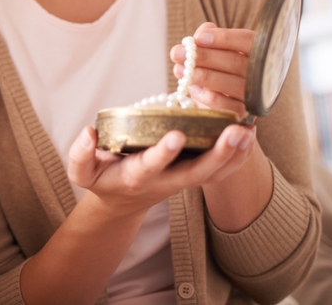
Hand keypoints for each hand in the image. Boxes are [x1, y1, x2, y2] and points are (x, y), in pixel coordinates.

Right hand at [68, 122, 256, 216]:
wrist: (122, 201)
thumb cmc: (102, 179)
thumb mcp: (83, 172)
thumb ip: (80, 154)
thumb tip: (87, 132)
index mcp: (136, 177)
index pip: (150, 166)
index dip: (163, 153)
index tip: (176, 135)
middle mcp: (164, 181)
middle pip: (197, 172)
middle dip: (218, 154)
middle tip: (236, 132)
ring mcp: (182, 180)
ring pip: (214, 173)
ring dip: (234, 154)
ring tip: (250, 131)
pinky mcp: (193, 175)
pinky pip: (221, 170)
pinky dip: (238, 155)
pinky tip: (251, 135)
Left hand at [170, 23, 253, 116]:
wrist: (216, 101)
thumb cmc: (215, 68)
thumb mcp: (211, 51)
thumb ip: (208, 38)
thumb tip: (205, 29)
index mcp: (258, 52)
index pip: (248, 41)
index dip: (224, 38)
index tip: (198, 38)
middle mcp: (262, 74)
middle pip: (238, 63)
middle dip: (205, 57)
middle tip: (178, 53)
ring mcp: (254, 96)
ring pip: (234, 85)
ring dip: (203, 76)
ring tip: (179, 69)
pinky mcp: (244, 114)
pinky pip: (229, 107)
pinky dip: (208, 96)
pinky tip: (192, 88)